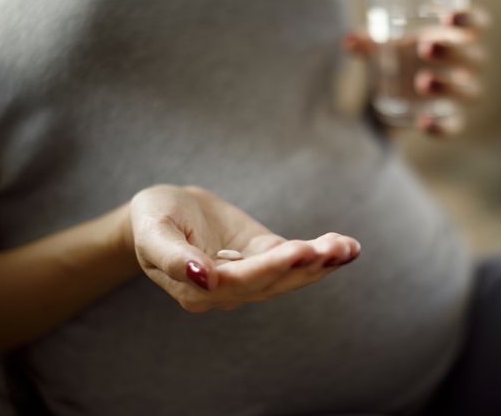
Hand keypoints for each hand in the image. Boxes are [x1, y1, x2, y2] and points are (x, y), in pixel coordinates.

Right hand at [129, 185, 359, 311]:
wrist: (165, 210)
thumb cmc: (153, 218)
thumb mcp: (153, 231)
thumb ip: (172, 257)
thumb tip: (201, 278)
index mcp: (197, 289)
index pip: (239, 281)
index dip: (270, 267)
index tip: (298, 251)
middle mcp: (228, 291)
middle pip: (272, 282)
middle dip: (306, 265)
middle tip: (335, 248)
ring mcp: (250, 276)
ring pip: (290, 276)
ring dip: (321, 264)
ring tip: (347, 248)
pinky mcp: (265, 257)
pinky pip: (296, 261)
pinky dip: (322, 256)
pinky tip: (347, 247)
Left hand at [344, 7, 489, 136]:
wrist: (385, 94)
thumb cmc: (394, 57)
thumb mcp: (380, 46)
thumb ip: (367, 42)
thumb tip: (349, 41)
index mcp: (454, 37)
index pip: (478, 24)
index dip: (471, 18)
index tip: (448, 16)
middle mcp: (464, 65)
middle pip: (476, 58)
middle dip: (453, 52)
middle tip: (424, 47)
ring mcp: (458, 94)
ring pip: (472, 92)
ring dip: (449, 86)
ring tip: (421, 82)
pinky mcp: (449, 119)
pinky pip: (456, 125)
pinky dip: (443, 126)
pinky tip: (423, 122)